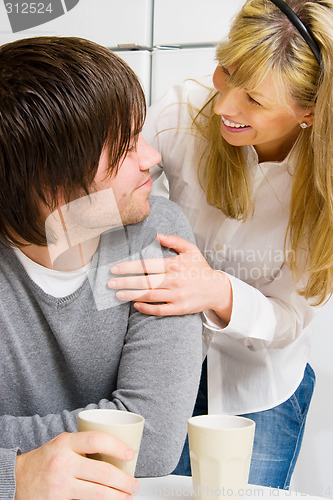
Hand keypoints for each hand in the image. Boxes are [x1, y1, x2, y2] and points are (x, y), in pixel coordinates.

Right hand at [15, 431, 138, 499]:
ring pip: (97, 493)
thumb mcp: (62, 444)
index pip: (97, 440)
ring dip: (117, 496)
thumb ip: (83, 445)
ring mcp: (60, 484)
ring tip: (126, 496)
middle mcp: (63, 463)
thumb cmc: (45, 459)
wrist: (18, 478)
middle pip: (102, 472)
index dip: (117, 446)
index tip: (130, 453)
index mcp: (66, 443)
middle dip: (123, 481)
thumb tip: (115, 452)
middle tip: (133, 484)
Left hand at [108, 234, 231, 321]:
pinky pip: (159, 310)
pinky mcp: (179, 309)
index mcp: (174, 265)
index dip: (129, 267)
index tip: (115, 269)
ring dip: (131, 295)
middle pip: (144, 281)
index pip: (147, 265)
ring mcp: (177, 296)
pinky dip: (146, 308)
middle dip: (125, 282)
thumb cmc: (200, 269)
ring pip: (149, 296)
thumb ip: (174, 241)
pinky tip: (135, 305)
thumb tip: (156, 235)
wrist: (217, 289)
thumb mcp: (191, 250)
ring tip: (118, 294)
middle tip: (110, 283)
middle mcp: (174, 280)